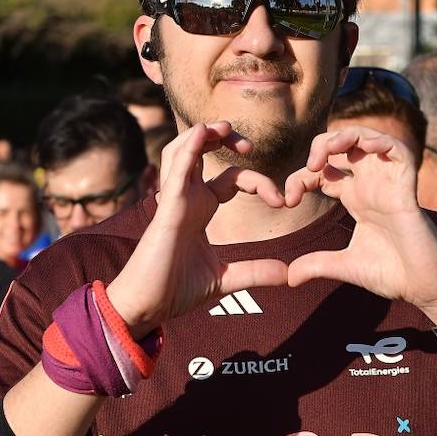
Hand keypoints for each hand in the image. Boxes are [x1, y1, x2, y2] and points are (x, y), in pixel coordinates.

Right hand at [106, 121, 288, 333]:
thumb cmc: (175, 289)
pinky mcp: (167, 210)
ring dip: (203, 133)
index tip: (281, 202)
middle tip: (249, 146)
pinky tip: (202, 133)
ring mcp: (175, 201)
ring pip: (182, 150)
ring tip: (225, 128)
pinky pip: (176, 171)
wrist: (147, 307)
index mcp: (200, 209)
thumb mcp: (225, 279)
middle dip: (225, 138)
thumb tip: (289, 274)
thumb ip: (256, 272)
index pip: (232, 179)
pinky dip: (188, 148)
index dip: (258, 181)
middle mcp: (187, 199)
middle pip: (202, 150)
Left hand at [284, 127, 436, 319]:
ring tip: (330, 149)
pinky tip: (366, 147)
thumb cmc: (392, 273)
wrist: (423, 287)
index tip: (288, 202)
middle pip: (344, 145)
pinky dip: (382, 141)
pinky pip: (399, 150)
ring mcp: (389, 182)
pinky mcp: (408, 186)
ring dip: (346, 135)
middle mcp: (371, 184)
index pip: (323, 171)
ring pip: (368, 138)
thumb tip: (289, 278)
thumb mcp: (344, 266)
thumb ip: (316, 265)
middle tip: (309, 166)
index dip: (301, 178)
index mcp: (355, 197)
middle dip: (321, 145)